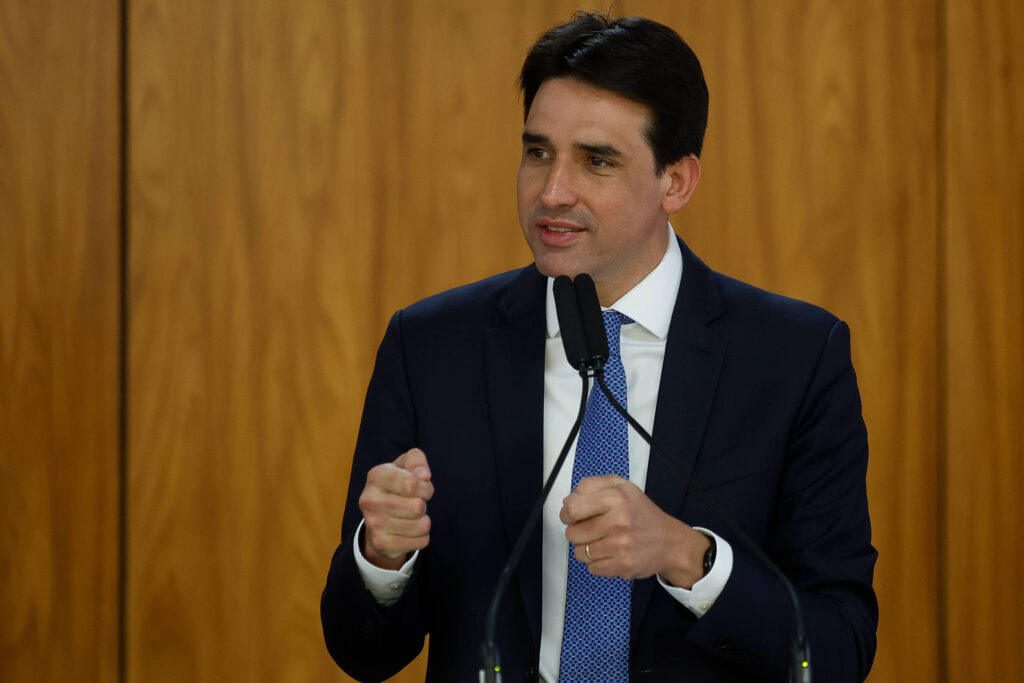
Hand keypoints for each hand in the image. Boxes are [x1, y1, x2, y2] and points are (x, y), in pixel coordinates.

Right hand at [358, 448, 433, 569]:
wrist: (378, 519)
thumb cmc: (398, 486)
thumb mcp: (405, 466)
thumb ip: (416, 460)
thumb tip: (424, 475)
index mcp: (376, 476)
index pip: (412, 483)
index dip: (425, 486)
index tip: (421, 486)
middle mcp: (370, 500)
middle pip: (417, 506)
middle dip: (423, 504)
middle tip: (415, 502)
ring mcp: (374, 524)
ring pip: (422, 525)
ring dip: (424, 521)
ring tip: (411, 516)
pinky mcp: (382, 544)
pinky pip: (421, 541)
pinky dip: (422, 536)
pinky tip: (410, 531)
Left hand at [559, 475, 709, 587]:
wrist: (670, 542)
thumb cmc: (642, 514)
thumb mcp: (621, 486)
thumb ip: (592, 485)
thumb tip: (569, 500)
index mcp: (617, 497)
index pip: (573, 508)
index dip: (567, 514)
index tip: (572, 516)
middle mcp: (620, 520)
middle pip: (573, 533)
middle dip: (577, 532)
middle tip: (592, 530)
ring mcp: (622, 544)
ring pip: (580, 552)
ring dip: (587, 549)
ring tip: (603, 542)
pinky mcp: (624, 564)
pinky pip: (592, 568)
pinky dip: (598, 563)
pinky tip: (610, 553)